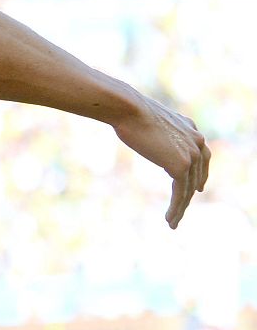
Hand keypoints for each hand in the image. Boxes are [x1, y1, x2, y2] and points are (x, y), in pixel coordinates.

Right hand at [111, 94, 209, 227]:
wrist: (128, 108)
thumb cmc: (128, 110)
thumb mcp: (148, 119)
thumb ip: (156, 129)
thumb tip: (143, 127)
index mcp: (190, 128)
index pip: (202, 156)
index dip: (200, 174)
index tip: (198, 187)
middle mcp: (196, 141)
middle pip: (197, 175)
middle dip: (189, 194)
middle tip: (182, 209)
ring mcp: (191, 154)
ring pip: (189, 188)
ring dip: (181, 207)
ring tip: (172, 221)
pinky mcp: (181, 166)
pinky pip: (181, 193)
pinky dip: (176, 208)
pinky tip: (169, 218)